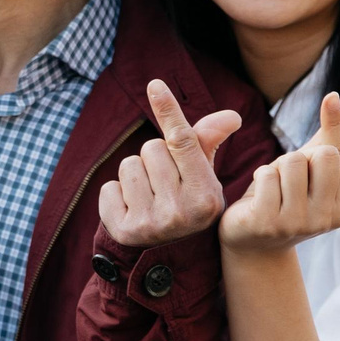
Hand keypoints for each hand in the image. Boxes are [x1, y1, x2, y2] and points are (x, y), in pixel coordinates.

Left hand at [97, 80, 245, 249]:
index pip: (184, 142)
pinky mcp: (123, 231)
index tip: (155, 85)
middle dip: (155, 159)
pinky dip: (116, 194)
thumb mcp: (204, 177)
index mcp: (205, 195)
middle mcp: (180, 211)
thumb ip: (208, 142)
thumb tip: (231, 116)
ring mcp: (151, 223)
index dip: (169, 110)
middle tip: (165, 183)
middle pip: (151, 148)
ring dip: (136, 175)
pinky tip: (132, 210)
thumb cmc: (189, 202)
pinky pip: (108, 187)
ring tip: (149, 196)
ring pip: (128, 165)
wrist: (170, 254)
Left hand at [221, 94, 339, 255]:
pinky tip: (258, 199)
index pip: (335, 152)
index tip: (325, 113)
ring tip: (272, 190)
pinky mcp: (267, 224)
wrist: (251, 243)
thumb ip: (335, 139)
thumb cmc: (286, 198)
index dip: (319, 142)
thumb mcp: (312, 169)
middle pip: (320, 155)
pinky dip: (259, 177)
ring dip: (276, 168)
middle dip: (297, 158)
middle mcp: (325, 221)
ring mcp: (297, 225)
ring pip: (292, 162)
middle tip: (287, 181)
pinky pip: (267, 175)